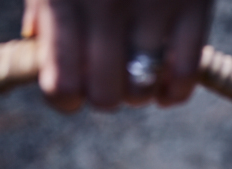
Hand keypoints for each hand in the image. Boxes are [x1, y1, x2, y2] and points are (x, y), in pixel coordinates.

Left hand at [22, 0, 213, 111]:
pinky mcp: (193, 3)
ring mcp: (153, 5)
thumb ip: (44, 4)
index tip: (73, 85)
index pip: (61, 87)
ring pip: (142, 92)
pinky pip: (184, 76)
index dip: (66, 96)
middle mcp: (105, 4)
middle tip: (109, 72)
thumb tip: (39, 49)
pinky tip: (166, 78)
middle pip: (104, 97)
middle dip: (105, 93)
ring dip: (139, 90)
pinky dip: (173, 89)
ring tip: (138, 68)